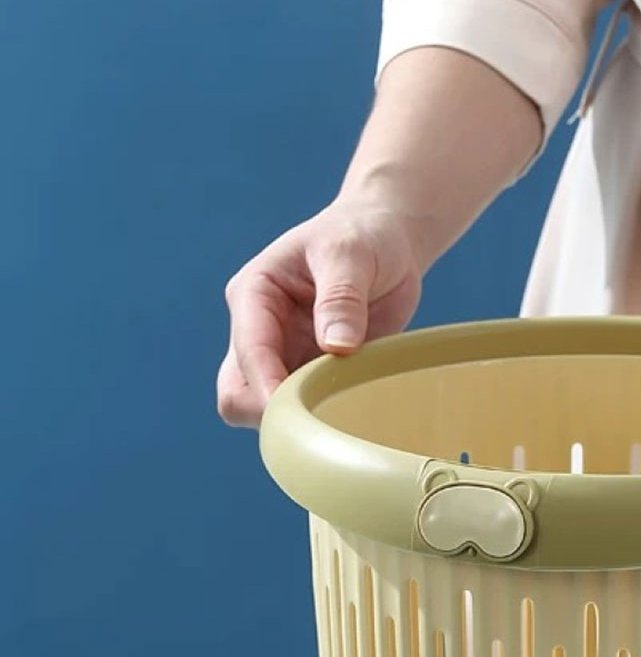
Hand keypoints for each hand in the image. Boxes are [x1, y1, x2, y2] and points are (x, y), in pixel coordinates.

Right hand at [217, 200, 422, 427]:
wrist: (388, 242)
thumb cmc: (362, 237)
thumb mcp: (351, 254)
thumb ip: (341, 297)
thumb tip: (336, 346)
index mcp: (254, 295)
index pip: (248, 353)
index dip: (269, 387)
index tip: (302, 413)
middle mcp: (259, 331)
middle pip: (237, 395)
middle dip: (271, 413)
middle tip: (324, 418)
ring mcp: (283, 357)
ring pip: (265, 411)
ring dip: (300, 420)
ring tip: (345, 410)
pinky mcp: (311, 374)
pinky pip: (306, 412)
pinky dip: (324, 420)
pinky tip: (356, 412)